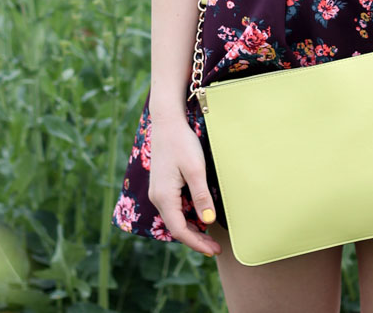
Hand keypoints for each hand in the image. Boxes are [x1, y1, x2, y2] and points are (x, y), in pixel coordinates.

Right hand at [148, 113, 221, 256]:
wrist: (167, 122)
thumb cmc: (182, 143)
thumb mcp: (195, 169)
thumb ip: (201, 196)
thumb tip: (208, 222)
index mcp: (164, 197)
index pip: (180, 230)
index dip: (197, 243)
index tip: (214, 250)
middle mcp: (157, 198)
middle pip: (176, 227)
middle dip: (195, 239)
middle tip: (215, 247)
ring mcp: (158, 191)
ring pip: (175, 218)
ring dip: (192, 228)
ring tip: (210, 235)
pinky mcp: (162, 185)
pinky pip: (174, 208)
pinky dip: (187, 216)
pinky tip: (199, 216)